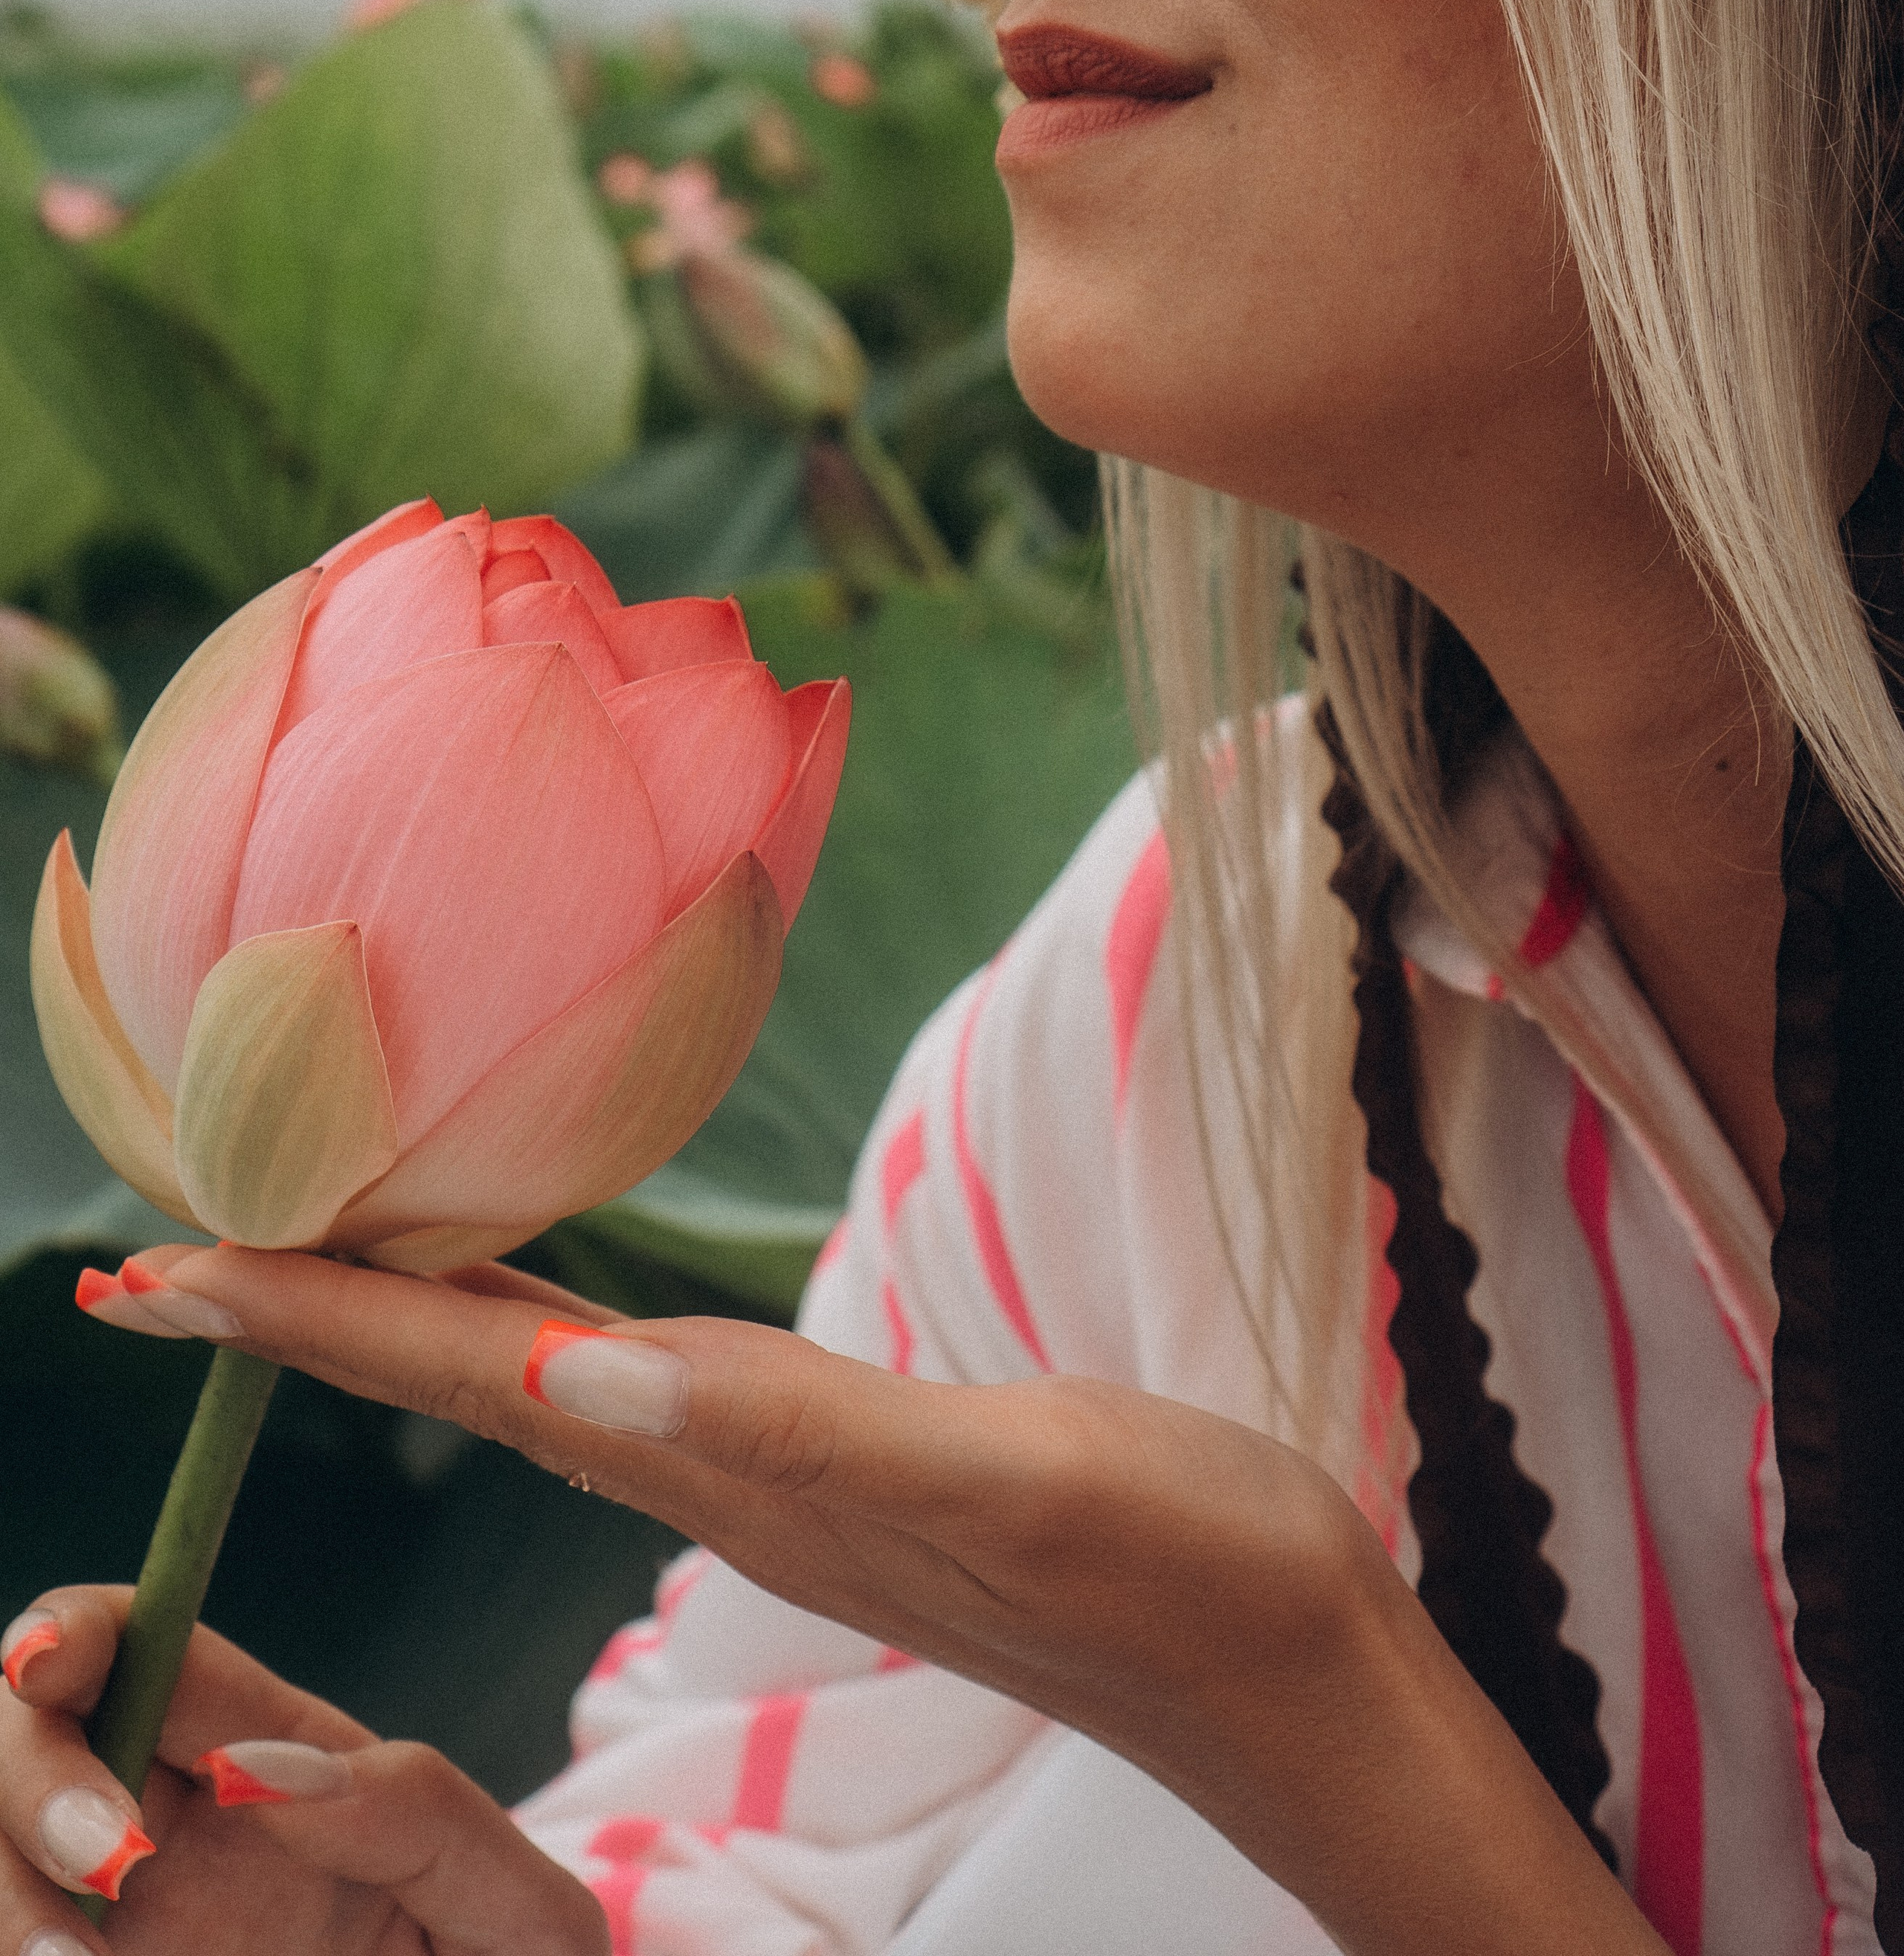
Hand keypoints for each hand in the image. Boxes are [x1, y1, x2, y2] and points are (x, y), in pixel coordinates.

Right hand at [0, 1586, 605, 1953]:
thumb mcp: (522, 1918)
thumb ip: (424, 1818)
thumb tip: (259, 1768)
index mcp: (278, 1763)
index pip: (149, 1647)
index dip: (75, 1629)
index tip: (43, 1659)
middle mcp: (178, 1832)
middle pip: (36, 1738)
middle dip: (34, 1782)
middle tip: (114, 1869)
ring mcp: (129, 1927)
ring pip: (4, 1861)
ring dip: (12, 1899)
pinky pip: (19, 1945)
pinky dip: (20, 1946)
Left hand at [86, 1244, 1663, 1955]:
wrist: (1282, 1667)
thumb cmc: (1180, 1563)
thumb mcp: (1003, 1479)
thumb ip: (794, 1435)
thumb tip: (567, 1377)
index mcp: (734, 1466)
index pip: (470, 1379)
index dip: (307, 1320)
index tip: (150, 1274)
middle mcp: (725, 1478)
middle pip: (464, 1384)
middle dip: (307, 1318)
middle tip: (157, 1264)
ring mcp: (781, 1483)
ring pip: (541, 1389)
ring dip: (406, 1328)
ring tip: (305, 1267)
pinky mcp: (843, 1477)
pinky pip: (638, 1394)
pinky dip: (543, 1341)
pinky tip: (534, 1326)